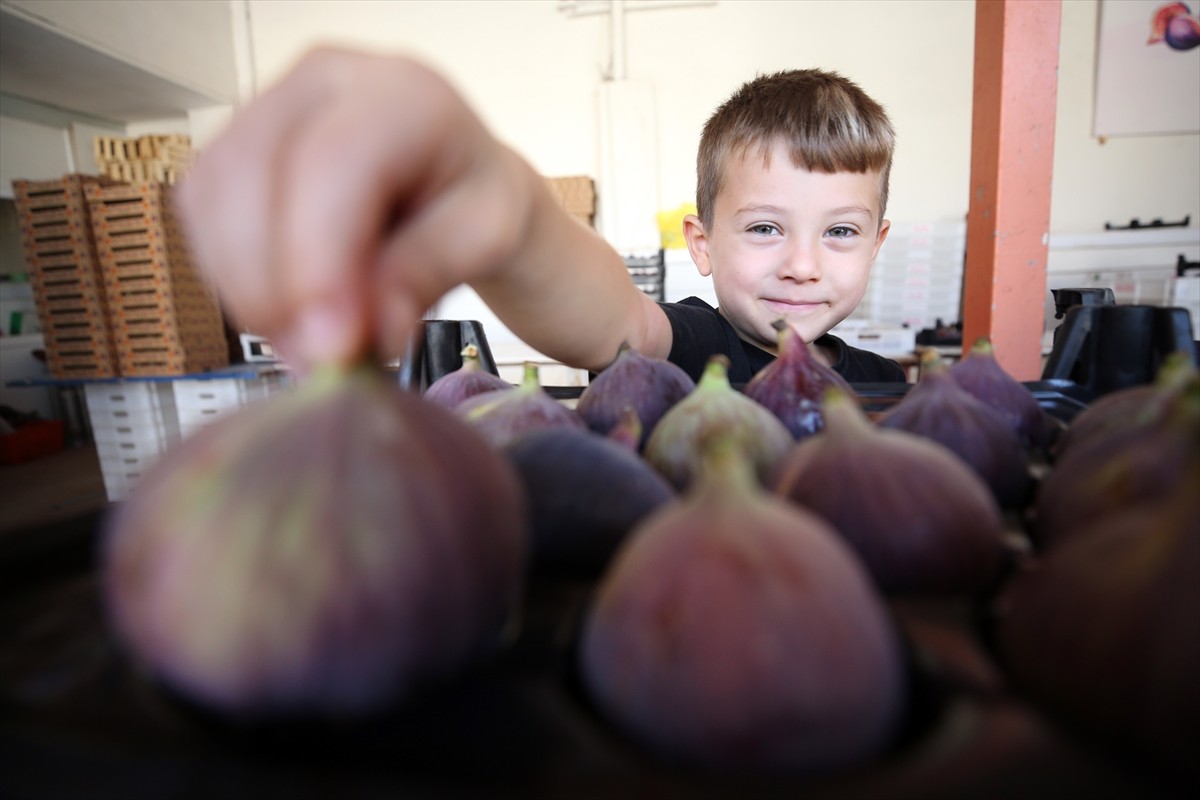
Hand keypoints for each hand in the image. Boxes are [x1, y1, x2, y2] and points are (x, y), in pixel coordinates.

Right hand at [176, 47, 532, 370]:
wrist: (454, 179)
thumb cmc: (472, 199)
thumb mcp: (487, 238)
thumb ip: (427, 275)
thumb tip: (368, 330)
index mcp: (399, 92)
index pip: (333, 163)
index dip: (317, 260)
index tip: (331, 343)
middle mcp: (323, 82)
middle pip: (252, 175)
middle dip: (273, 287)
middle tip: (318, 359)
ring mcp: (267, 108)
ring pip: (213, 198)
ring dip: (247, 289)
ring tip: (308, 342)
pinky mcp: (232, 148)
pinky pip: (202, 216)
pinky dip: (232, 277)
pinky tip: (283, 310)